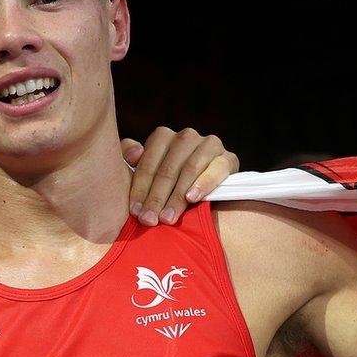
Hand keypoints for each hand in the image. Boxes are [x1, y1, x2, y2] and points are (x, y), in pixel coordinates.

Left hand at [122, 127, 239, 225]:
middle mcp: (187, 137)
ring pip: (190, 169)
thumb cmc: (164, 183)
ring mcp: (209, 145)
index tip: (134, 211)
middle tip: (149, 220)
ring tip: (167, 218)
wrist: (201, 190)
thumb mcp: (145, 171)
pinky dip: (204, 183)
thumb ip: (128, 156)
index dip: (140, 188)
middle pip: (168, 168)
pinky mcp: (228, 159)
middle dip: (156, 197)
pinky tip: (192, 198)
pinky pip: (217, 169)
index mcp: (163, 137)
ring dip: (177, 196)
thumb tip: (134, 154)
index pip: (149, 162)